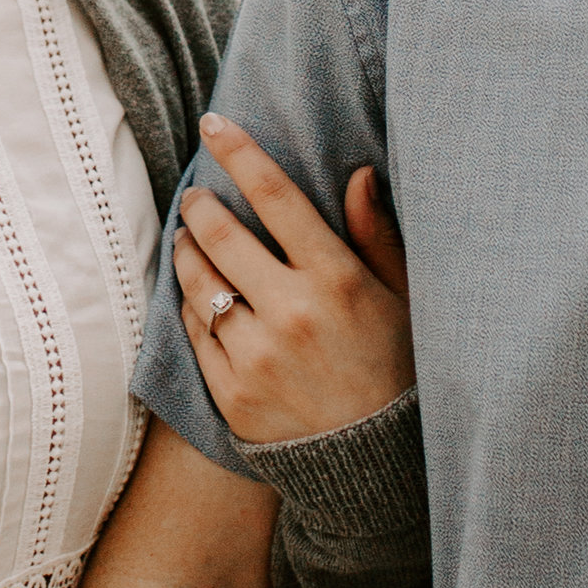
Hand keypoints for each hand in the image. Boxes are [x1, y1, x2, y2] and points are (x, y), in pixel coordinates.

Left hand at [174, 114, 411, 447]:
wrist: (373, 463)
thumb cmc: (393, 366)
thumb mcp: (400, 298)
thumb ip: (376, 235)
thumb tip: (357, 172)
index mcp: (336, 280)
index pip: (277, 197)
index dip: (240, 152)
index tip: (214, 124)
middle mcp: (292, 313)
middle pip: (222, 235)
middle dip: (200, 204)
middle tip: (196, 195)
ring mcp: (256, 354)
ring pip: (199, 281)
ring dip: (187, 250)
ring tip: (188, 238)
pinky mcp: (229, 391)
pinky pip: (193, 330)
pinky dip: (190, 302)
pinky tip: (198, 292)